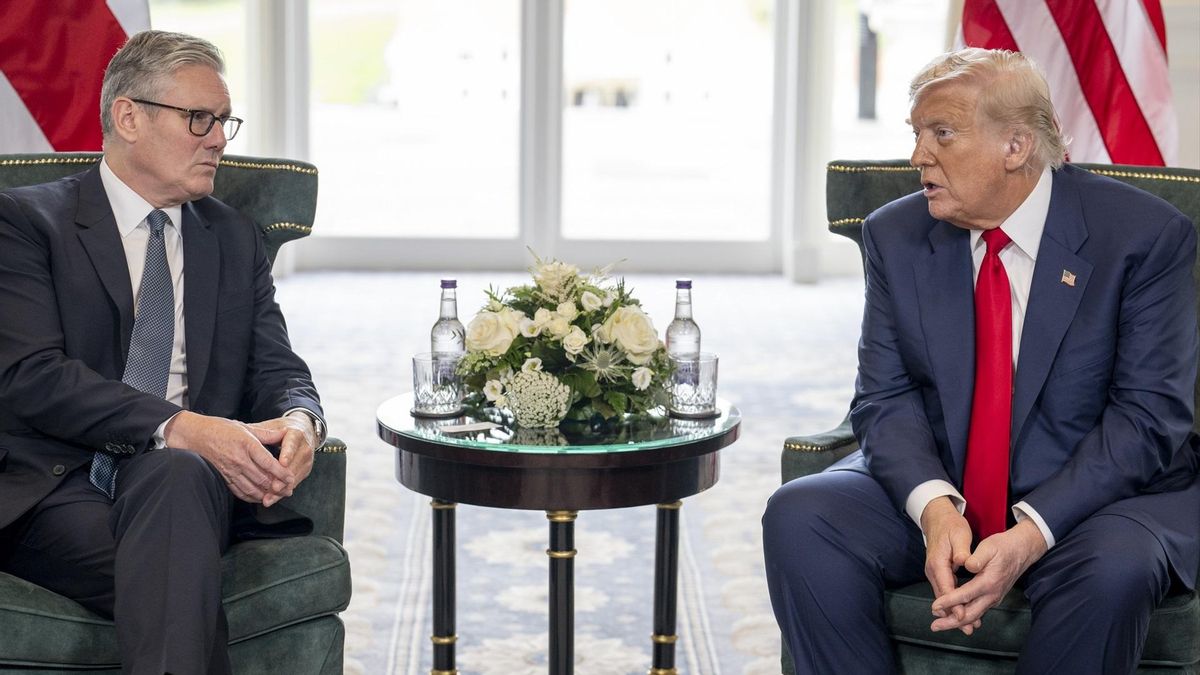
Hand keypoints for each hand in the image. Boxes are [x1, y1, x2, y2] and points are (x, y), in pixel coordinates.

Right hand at [164, 411, 293, 505]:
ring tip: (278, 496)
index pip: (268, 463)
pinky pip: (239, 492)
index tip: (291, 478)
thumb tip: (285, 433)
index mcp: (247, 445)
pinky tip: (260, 497)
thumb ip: (267, 433)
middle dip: (278, 487)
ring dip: (266, 494)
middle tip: (289, 490)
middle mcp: (239, 460)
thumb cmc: (221, 428)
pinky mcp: (224, 477)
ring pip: (252, 488)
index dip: (282, 473)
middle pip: (262, 479)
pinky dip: (251, 497)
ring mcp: (230, 470)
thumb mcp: (246, 427)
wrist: (196, 435)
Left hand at [247, 413, 316, 495]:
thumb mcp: (273, 426)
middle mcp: (305, 448)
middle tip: (272, 488)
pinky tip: (272, 498)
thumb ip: (261, 431)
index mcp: (297, 434)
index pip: (292, 444)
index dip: (287, 454)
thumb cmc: (283, 428)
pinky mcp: (305, 470)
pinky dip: (283, 492)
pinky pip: (294, 483)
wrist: (304, 430)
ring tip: (268, 498)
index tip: (281, 462)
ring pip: (294, 478)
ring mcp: (307, 461)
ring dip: (282, 489)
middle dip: (283, 479)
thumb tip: (244, 431)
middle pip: (294, 465)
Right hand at [920, 497, 976, 631]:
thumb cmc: (950, 526)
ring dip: (953, 611)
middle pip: (942, 597)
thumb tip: (964, 561)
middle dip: (953, 614)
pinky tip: (962, 611)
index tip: (962, 615)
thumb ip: (961, 550)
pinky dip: (953, 603)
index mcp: (937, 563)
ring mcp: (934, 572)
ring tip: (966, 626)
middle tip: (967, 628)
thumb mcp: (958, 534)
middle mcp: (933, 570)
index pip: (946, 587)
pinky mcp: (939, 573)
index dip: (954, 603)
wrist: (937, 519)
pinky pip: (945, 591)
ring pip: (943, 596)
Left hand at [930, 519, 1047, 633]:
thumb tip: (968, 566)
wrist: (1022, 551)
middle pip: (970, 614)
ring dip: (957, 622)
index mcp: (989, 582)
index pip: (965, 595)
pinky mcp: (993, 598)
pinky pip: (978, 612)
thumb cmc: (1003, 547)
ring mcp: (994, 598)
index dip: (948, 602)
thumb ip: (977, 558)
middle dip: (951, 622)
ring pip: (974, 616)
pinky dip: (966, 618)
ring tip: (941, 625)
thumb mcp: (989, 547)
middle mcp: (992, 594)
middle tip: (935, 626)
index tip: (934, 606)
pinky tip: (955, 619)